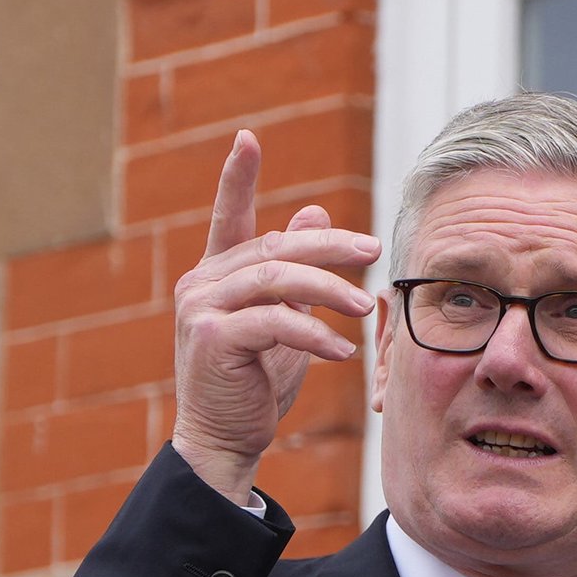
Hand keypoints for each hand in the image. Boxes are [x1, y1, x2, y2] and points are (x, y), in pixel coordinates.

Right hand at [171, 130, 381, 502]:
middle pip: (276, 248)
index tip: (248, 138)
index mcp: (218, 273)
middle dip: (331, 248)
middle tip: (374, 251)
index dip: (237, 177)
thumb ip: (295, 270)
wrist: (226, 438)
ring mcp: (202, 309)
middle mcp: (202, 283)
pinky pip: (274, 323)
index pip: (228, 215)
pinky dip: (314, 334)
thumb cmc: (257, 380)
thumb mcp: (284, 319)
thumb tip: (313, 212)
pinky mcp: (213, 339)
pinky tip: (342, 350)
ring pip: (277, 280)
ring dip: (329, 290)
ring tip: (365, 307)